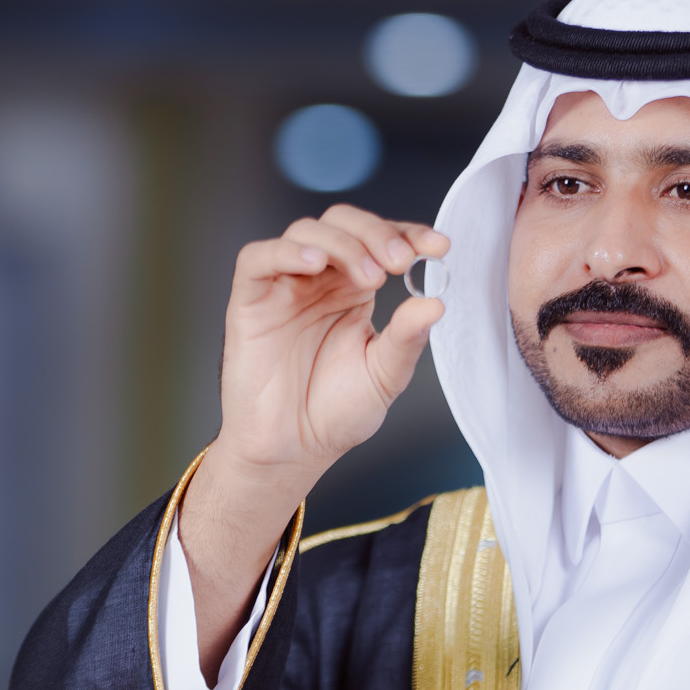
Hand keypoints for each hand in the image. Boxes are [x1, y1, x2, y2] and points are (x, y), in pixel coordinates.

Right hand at [181, 206, 448, 679]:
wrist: (284, 463)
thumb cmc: (333, 426)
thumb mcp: (381, 384)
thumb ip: (405, 345)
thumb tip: (436, 303)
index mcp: (359, 297)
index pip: (384, 246)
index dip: (410, 237)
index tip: (441, 251)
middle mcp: (323, 285)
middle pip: (349, 227)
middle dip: (379, 231)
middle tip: (404, 255)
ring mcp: (284, 291)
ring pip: (310, 232)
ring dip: (342, 238)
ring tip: (372, 265)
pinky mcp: (248, 303)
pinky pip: (264, 257)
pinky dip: (293, 250)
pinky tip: (323, 264)